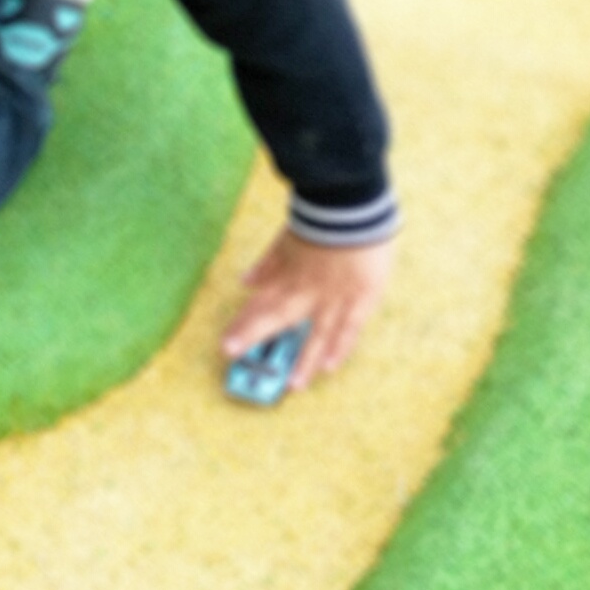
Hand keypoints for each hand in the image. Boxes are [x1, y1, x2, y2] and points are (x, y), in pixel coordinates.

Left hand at [221, 224, 394, 392]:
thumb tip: (246, 282)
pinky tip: (328, 368)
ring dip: (303, 359)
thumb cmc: (320, 218)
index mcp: (288, 275)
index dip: (244, 324)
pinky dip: (339, 348)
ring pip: (315, 333)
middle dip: (255, 337)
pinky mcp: (361, 297)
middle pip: (277, 318)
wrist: (350, 204)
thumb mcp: (287, 239)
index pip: (260, 304)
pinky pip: (349, 328)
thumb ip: (267, 263)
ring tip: (294, 385)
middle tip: (234, 358)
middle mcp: (306, 290)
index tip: (228, 344)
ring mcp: (333, 296)